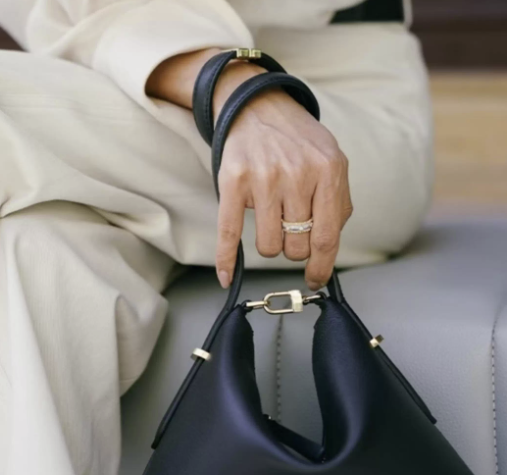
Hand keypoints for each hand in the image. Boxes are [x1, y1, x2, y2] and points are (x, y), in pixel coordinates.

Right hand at [212, 64, 352, 290]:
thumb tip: (329, 247)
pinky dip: (226, 259)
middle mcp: (297, 175)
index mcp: (329, 172)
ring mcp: (264, 179)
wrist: (258, 105)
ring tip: (271, 223)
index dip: (322, 266)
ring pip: (269, 245)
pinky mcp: (233, 182)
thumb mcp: (331, 160)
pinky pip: (229, 232)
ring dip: (271, 244)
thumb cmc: (296, 140)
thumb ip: (339, 201)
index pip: (328, 237)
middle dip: (294, 247)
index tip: (315, 279)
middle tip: (291, 231)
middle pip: (297, 246)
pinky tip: (227, 276)